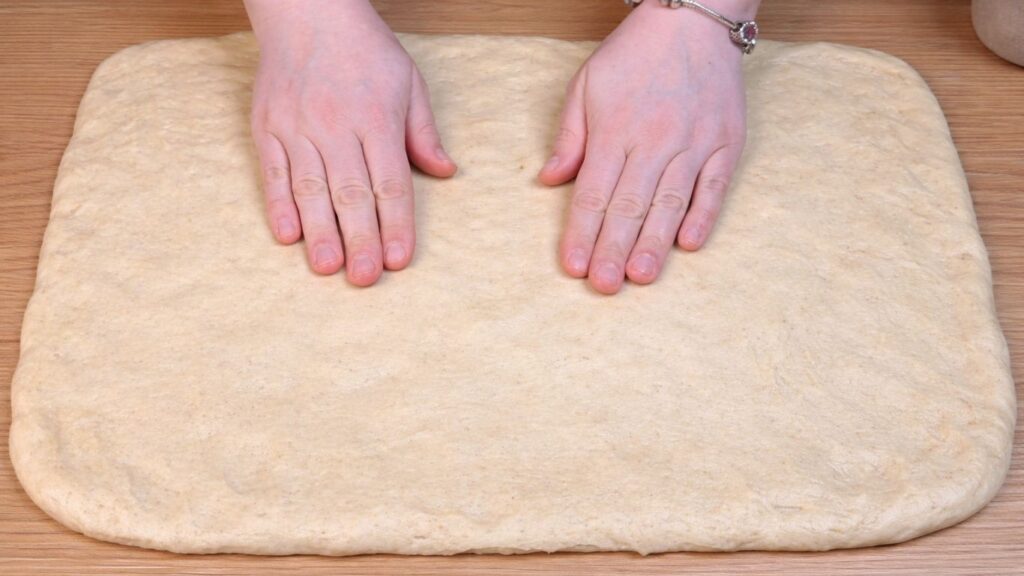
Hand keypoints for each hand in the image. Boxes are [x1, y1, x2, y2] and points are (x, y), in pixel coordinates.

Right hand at [246, 0, 455, 285]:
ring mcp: (297, 128)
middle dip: (359, 239)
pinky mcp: (266, 127)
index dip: (396, 224)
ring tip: (327, 267)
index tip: (399, 259)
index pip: (390, 182)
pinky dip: (278, 205)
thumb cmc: (364, 49)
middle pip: (350, 193)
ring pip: (310, 189)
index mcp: (377, 119)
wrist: (307, 10)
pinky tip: (287, 235)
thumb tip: (446, 172)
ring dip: (319, 232)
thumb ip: (423, 132)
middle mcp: (336, 126)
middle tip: (365, 278)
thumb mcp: (409, 82)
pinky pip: (272, 172)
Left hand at [539, 0, 754, 293]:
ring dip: (654, 243)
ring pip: (671, 202)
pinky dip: (703, 216)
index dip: (582, 232)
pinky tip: (688, 245)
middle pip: (629, 205)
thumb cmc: (634, 54)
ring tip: (640, 277)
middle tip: (603, 285)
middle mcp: (654, 140)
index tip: (573, 266)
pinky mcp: (727, 142)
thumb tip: (549, 181)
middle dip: (614, 249)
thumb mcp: (586, 85)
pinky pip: (715, 186)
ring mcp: (695, 142)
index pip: (594, 192)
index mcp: (615, 129)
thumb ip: (569, 136)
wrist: (695, 19)